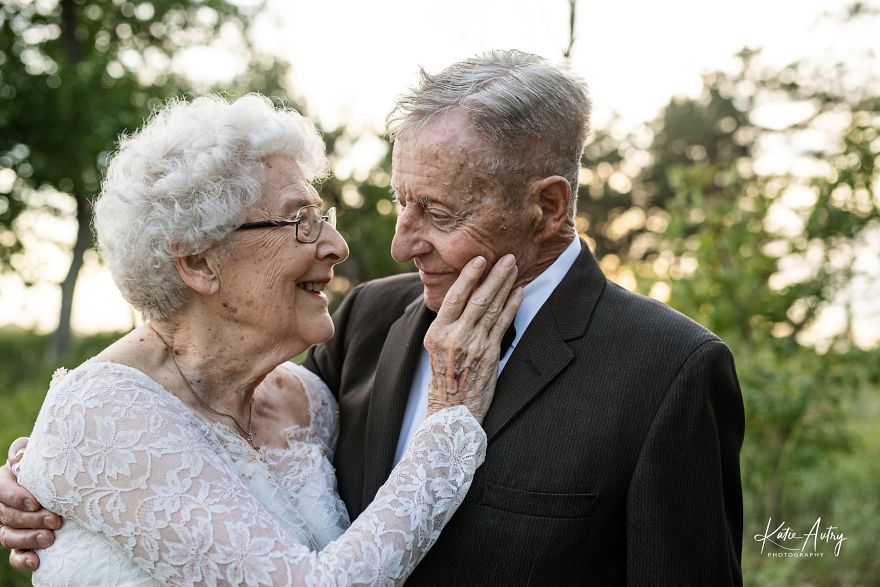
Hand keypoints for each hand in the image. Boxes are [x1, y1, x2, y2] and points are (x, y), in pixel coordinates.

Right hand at [0, 437, 60, 570]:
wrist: (61, 481)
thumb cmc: (48, 465)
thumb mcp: (38, 455)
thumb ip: (26, 453)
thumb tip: (21, 455)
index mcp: (4, 482)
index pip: (2, 491)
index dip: (17, 498)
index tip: (36, 502)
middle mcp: (2, 506)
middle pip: (8, 516)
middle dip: (32, 519)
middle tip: (56, 520)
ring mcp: (9, 526)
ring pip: (8, 536)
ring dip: (28, 539)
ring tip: (49, 539)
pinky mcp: (19, 543)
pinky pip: (14, 555)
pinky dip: (23, 560)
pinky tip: (36, 562)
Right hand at [425, 254, 522, 422]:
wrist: (452, 410)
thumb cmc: (445, 378)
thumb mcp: (436, 348)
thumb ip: (447, 324)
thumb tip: (462, 297)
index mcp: (437, 332)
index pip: (455, 297)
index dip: (469, 276)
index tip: (479, 259)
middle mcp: (454, 337)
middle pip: (478, 299)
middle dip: (494, 275)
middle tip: (507, 257)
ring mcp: (474, 345)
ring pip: (492, 309)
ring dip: (505, 286)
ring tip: (514, 268)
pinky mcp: (490, 355)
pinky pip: (503, 324)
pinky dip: (512, 306)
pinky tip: (519, 292)